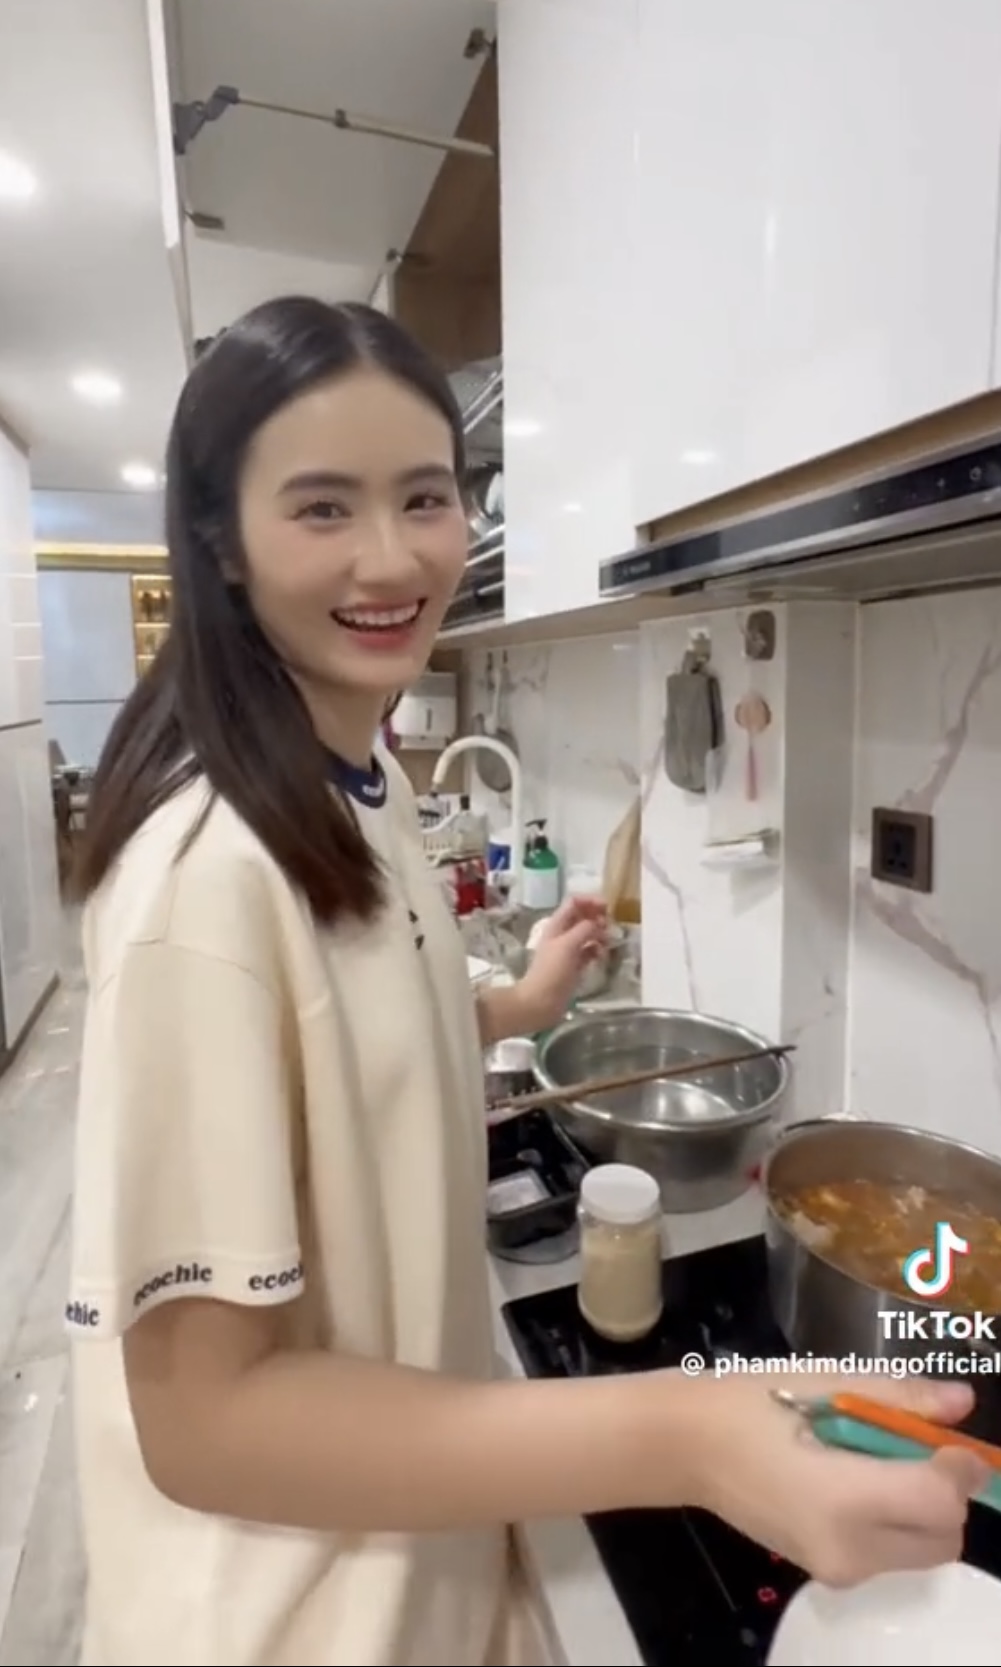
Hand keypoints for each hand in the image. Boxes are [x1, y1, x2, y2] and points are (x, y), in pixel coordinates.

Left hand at [514, 896, 608, 1033]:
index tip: (608, 908)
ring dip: (599, 934)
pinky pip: (589, 951)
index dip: (591, 900)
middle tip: (610, 927)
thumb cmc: (552, 972)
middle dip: (598, 917)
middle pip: (582, 916)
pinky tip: (601, 956)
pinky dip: (596, 950)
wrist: (540, 1002)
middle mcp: (562, 934)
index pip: (574, 902)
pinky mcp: (574, 965)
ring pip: (587, 933)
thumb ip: (584, 929)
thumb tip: (598, 923)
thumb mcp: (568, 945)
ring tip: (608, 942)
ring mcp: (568, 950)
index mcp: (557, 924)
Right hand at [686, 1372, 987, 1586]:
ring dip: (920, 1506)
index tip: (942, 1433)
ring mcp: (837, 1569)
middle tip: (906, 1442)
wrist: (684, 1446)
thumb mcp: (824, 1384)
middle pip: (944, 1537)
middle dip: (942, 1491)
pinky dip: (893, 1518)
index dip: (956, 1466)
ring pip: (922, 1548)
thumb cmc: (748, 1403)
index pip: (940, 1501)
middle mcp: (848, 1550)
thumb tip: (960, 1402)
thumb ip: (899, 1397)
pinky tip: (850, 1475)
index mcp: (843, 1500)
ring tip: (870, 1455)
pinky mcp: (828, 1573)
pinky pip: (891, 1551)